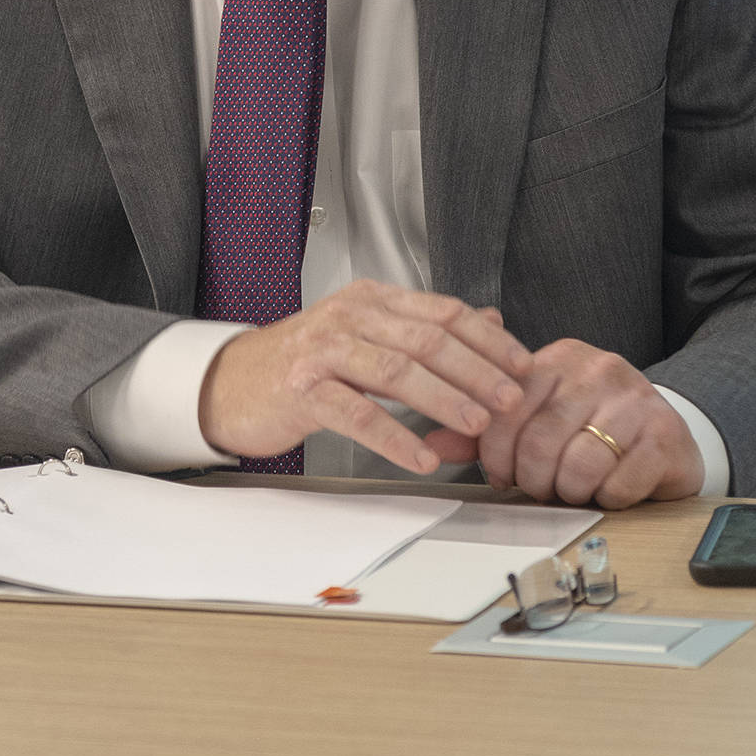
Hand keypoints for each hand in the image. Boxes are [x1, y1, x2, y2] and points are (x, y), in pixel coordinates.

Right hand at [197, 279, 531, 473]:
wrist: (233, 382)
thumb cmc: (307, 363)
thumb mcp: (369, 335)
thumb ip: (426, 327)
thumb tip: (491, 322)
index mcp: (373, 299)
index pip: (444, 311)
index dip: (488, 339)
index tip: (523, 366)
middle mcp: (350, 315)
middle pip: (426, 338)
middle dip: (476, 370)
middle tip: (510, 399)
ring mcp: (324, 350)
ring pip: (396, 370)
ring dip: (443, 398)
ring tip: (476, 424)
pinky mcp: (302, 389)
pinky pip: (357, 413)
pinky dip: (394, 437)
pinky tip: (421, 457)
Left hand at [425, 333, 704, 507]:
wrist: (665, 434)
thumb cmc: (590, 428)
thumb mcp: (537, 418)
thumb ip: (486, 430)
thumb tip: (432, 444)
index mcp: (559, 358)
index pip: (507, 407)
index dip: (496, 453)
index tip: (501, 475)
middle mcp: (597, 369)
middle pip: (540, 441)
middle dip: (533, 480)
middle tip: (540, 489)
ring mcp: (634, 398)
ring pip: (579, 464)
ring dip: (570, 492)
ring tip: (574, 490)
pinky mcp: (664, 433)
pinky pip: (619, 482)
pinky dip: (608, 499)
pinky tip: (609, 490)